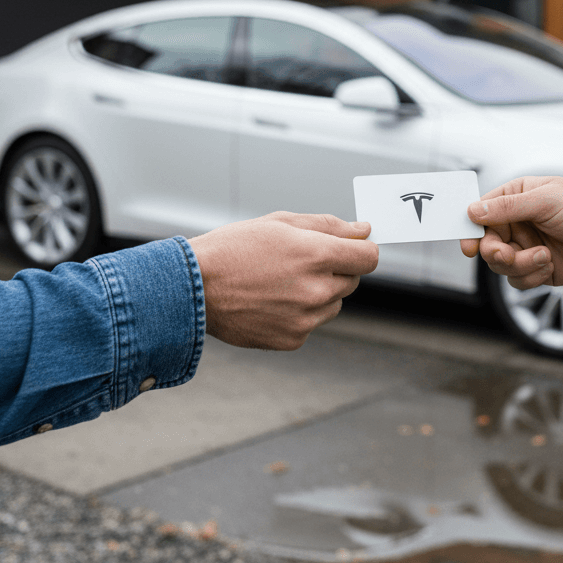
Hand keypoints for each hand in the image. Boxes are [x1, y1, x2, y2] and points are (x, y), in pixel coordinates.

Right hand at [189, 212, 378, 349]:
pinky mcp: (292, 339)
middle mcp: (316, 290)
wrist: (193, 287)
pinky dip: (299, 314)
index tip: (351, 248)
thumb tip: (364, 231)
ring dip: (318, 292)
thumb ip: (329, 226)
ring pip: (333, 304)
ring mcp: (305, 319)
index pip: (369, 257)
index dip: (362, 250)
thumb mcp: (280, 222)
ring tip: (280, 282)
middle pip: (352, 280)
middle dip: (335, 269)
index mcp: (317, 255)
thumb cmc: (235, 248)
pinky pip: (311, 324)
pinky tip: (270, 301)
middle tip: (300, 261)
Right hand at [459, 176, 562, 289]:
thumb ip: (508, 206)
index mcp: (516, 198)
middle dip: (496, 254)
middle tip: (508, 256)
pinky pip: (517, 280)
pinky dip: (531, 276)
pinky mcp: (535, 268)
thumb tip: (472, 211)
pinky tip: (550, 266)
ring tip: (544, 257)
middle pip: (487, 244)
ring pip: (500, 265)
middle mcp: (516, 222)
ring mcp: (525, 246)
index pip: (481, 213)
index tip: (469, 247)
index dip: (471, 230)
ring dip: (520, 266)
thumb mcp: (546, 201)